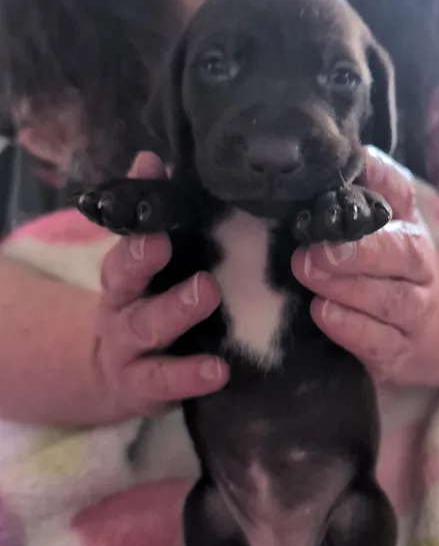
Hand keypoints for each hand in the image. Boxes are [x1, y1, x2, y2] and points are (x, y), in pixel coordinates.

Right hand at [92, 152, 228, 418]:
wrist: (114, 372)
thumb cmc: (145, 302)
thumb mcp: (146, 262)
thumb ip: (152, 213)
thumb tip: (152, 158)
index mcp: (124, 273)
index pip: (124, 239)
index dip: (136, 217)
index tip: (153, 192)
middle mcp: (121, 305)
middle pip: (123, 279)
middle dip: (143, 259)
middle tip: (167, 242)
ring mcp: (129, 348)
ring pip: (145, 328)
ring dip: (174, 310)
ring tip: (207, 293)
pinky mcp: (144, 386)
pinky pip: (163, 381)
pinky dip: (188, 376)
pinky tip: (218, 369)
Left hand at [292, 147, 436, 384]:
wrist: (410, 329)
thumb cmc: (373, 268)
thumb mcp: (367, 227)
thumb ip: (357, 191)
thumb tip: (345, 154)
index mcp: (407, 227)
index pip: (400, 196)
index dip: (379, 183)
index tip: (348, 178)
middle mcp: (418, 270)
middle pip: (403, 255)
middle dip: (359, 251)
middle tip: (314, 249)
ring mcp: (413, 315)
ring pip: (392, 302)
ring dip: (349, 288)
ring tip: (310, 275)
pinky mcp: (396, 354)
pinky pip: (381, 344)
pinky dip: (352, 329)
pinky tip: (322, 314)